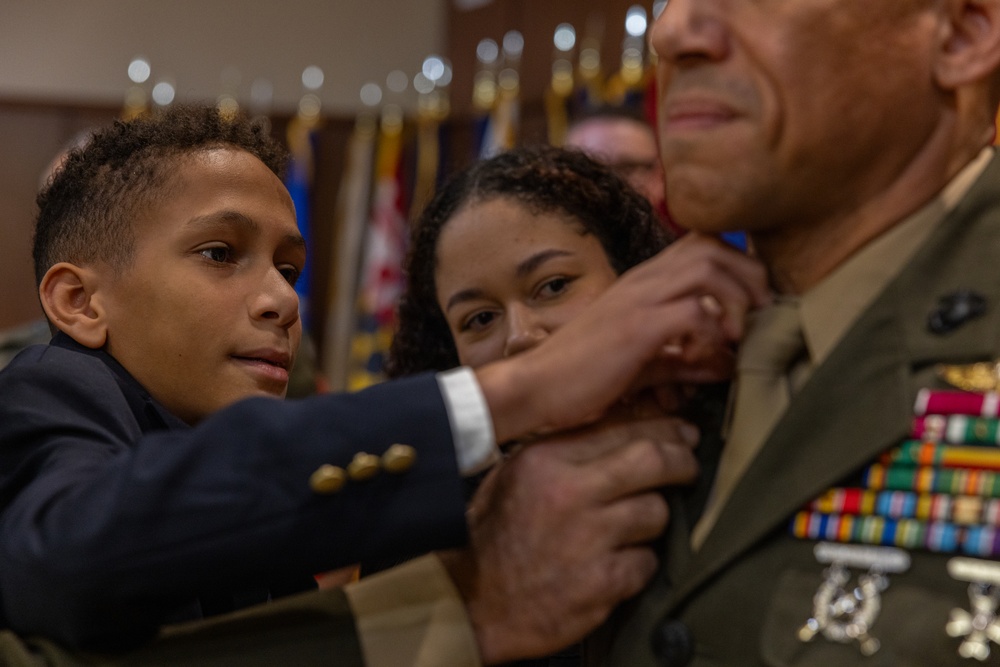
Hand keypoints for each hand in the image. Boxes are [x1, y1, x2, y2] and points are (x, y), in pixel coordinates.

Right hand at [440, 416, 698, 663]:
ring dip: (655, 518)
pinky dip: (639, 563)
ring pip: (656, 512)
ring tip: (637, 526)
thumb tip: (626, 426)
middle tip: (688, 467)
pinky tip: (620, 563)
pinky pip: (647, 562)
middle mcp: (570, 493)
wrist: (470, 600)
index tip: (681, 434)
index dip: (663, 428)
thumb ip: (566, 449)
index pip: (622, 427)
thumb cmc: (493, 534)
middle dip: (681, 462)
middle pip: (652, 461)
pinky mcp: (602, 583)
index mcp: (547, 459)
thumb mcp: (517, 474)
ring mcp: (588, 540)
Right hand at [477, 233, 767, 442]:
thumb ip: (685, 360)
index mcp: (643, 283)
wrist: (534, 389)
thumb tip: (726, 365)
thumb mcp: (644, 365)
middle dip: (750, 277)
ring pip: (707, 267)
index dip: (740, 266)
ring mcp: (637, 300)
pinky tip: (706, 356)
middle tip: (759, 317)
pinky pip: (690, 311)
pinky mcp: (633, 328)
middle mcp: (642, 281)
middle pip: (714, 245)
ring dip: (736, 298)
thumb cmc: (582, 378)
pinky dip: (710, 331)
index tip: (753, 306)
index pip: (703, 244)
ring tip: (737, 334)